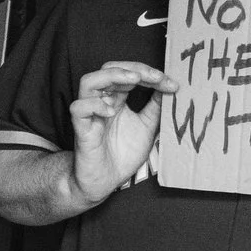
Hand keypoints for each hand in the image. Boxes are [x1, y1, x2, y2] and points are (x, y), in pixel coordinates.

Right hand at [67, 61, 180, 205]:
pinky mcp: (81, 129)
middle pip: (108, 68)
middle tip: (156, 77)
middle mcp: (102, 101)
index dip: (149, 74)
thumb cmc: (122, 154)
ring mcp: (90, 114)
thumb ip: (156, 108)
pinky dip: (94, 105)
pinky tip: (111, 111)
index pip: (128, 74)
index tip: (171, 84)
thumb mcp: (147, 127)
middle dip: (133, 69)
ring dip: (112, 76)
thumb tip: (170, 88)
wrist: (105, 181)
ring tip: (134, 80)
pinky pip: (78, 108)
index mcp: (117, 98)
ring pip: (88, 81)